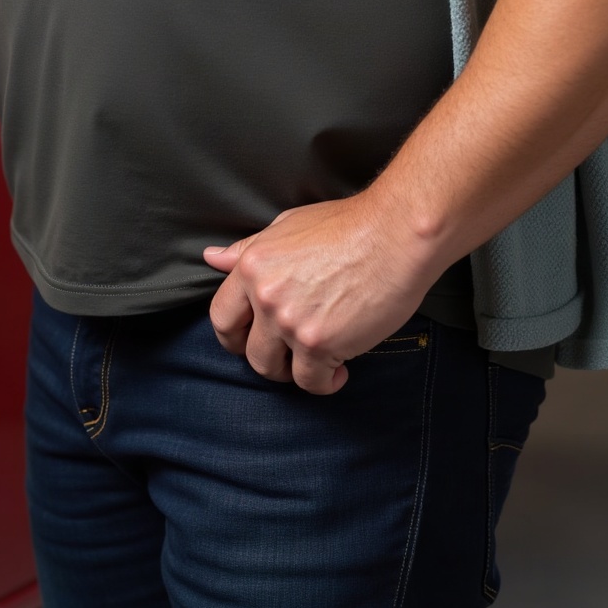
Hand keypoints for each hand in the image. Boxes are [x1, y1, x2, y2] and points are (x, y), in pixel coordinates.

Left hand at [204, 194, 431, 395]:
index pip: (223, 315)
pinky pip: (311, 382)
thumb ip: (249, 249)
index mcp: (252, 266)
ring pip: (274, 370)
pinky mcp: (319, 343)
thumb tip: (212, 258)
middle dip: (264, 359)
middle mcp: (264, 296)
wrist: (394, 234)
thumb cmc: (348, 225)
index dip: (233, 335)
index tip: (249, 341)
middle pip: (246, 350)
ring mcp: (289, 322)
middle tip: (285, 358)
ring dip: (293, 372)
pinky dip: (325, 383)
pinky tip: (340, 371)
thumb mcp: (288, 226)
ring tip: (316, 359)